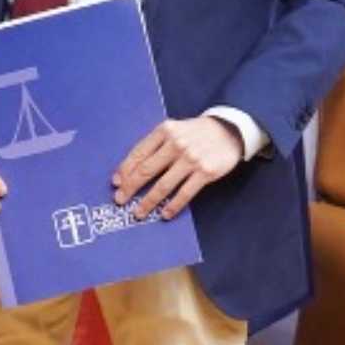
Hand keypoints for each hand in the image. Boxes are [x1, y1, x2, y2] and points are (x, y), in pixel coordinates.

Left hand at [113, 115, 243, 220]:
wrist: (229, 131)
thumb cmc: (195, 133)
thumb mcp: (174, 130)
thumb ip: (155, 145)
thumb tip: (132, 168)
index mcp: (164, 131)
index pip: (139, 153)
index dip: (125, 170)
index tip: (115, 183)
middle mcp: (176, 144)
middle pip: (146, 170)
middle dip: (130, 187)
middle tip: (120, 200)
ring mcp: (191, 159)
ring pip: (163, 185)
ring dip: (148, 202)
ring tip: (138, 213)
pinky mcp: (205, 172)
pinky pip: (185, 193)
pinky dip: (172, 205)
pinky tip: (164, 214)